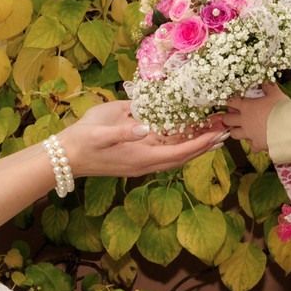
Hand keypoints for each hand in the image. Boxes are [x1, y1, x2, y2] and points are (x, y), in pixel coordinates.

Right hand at [59, 101, 225, 176]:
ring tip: (212, 132)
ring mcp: (141, 163)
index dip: (201, 144)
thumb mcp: (100, 131)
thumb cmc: (82, 140)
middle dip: (205, 145)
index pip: (179, 153)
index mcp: (141, 157)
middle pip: (183, 157)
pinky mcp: (136, 158)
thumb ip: (123, 130)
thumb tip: (144, 127)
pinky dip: (179, 144)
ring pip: (175, 156)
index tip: (218, 133)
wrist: (64, 157)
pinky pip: (164, 153)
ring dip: (194, 146)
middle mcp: (145, 163)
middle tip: (225, 131)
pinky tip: (185, 134)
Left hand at [220, 83, 287, 150]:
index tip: (231, 102)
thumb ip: (269, 87)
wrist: (289, 126)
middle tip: (229, 116)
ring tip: (238, 129)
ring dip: (235, 131)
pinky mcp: (257, 144)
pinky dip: (253, 144)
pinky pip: (251, 146)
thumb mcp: (275, 93)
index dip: (230, 101)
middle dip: (227, 118)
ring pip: (234, 134)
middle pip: (227, 120)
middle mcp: (245, 121)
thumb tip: (265, 83)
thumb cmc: (281, 108)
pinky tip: (256, 142)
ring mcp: (249, 134)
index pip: (231, 102)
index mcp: (247, 107)